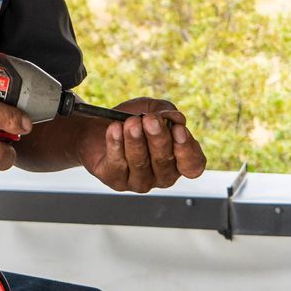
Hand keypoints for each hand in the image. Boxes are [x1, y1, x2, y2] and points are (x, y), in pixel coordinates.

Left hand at [78, 98, 205, 192]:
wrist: (97, 125)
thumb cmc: (131, 119)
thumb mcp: (151, 109)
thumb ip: (167, 111)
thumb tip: (176, 118)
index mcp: (178, 160)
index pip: (193, 166)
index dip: (188, 150)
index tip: (178, 130)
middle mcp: (162, 175)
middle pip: (165, 162)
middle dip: (158, 138)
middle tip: (149, 120)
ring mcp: (139, 181)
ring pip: (140, 163)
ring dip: (135, 140)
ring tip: (131, 122)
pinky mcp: (116, 180)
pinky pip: (117, 164)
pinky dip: (116, 144)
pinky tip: (114, 129)